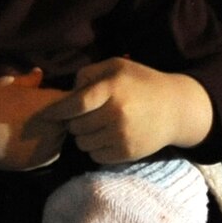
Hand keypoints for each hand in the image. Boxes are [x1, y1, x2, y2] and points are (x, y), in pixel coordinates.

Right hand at [0, 70, 66, 171]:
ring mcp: (49, 146)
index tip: (60, 96)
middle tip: (46, 112)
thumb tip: (39, 72)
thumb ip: (28, 81)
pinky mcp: (41, 162)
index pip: (75, 99)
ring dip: (55, 131)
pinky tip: (30, 139)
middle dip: (63, 115)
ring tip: (37, 126)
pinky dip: (46, 146)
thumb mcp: (7, 84)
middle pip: (72, 119)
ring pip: (62, 136)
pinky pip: (52, 151)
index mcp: (51, 103)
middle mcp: (56, 126)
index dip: (70, 97)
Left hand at [40, 58, 212, 164]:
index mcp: (112, 89)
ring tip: (97, 125)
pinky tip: (107, 136)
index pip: (75, 104)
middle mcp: (116, 113)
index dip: (57, 111)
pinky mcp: (126, 153)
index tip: (46, 114)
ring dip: (84, 136)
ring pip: (83, 143)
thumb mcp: (117, 67)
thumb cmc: (142, 83)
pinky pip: (95, 155)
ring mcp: (122, 136)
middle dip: (74, 122)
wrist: (176, 109)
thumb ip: (89, 74)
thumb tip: (68, 92)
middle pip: (75, 126)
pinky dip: (95, 148)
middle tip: (84, 116)